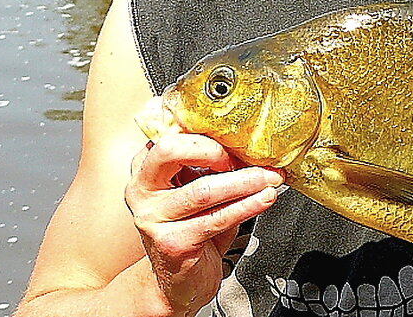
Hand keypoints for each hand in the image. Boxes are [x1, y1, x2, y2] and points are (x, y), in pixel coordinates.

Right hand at [125, 133, 283, 316]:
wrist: (178, 281)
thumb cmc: (191, 228)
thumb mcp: (196, 187)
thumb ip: (210, 165)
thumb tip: (251, 143)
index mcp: (145, 168)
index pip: (169, 133)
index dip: (204, 131)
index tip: (234, 135)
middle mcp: (141, 190)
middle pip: (169, 150)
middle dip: (213, 149)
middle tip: (244, 156)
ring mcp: (152, 218)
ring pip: (202, 189)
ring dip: (245, 181)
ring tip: (270, 177)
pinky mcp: (171, 243)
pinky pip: (216, 218)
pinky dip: (247, 205)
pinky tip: (265, 199)